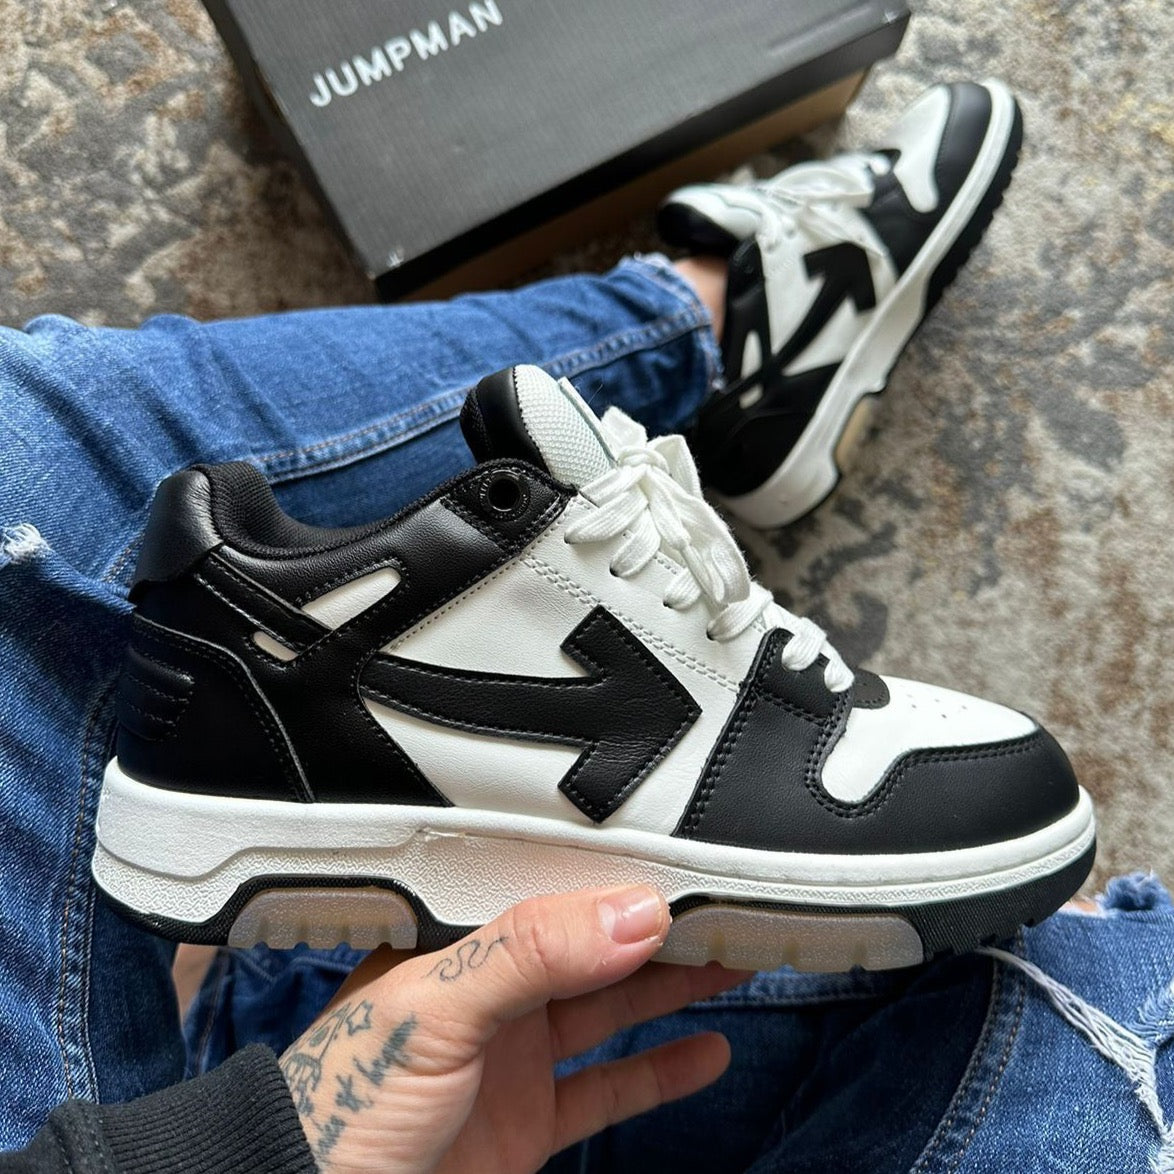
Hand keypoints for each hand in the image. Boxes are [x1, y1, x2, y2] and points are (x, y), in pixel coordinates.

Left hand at [279, 885, 749, 1172]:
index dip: (621, 881)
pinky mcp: (529, 1121)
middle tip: (731, 910)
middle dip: (661, 929)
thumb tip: (633, 911)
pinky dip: (660, 1071)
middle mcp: (493, 991)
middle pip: (596, 947)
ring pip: (612, 1009)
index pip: (556, 894)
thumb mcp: (438, 1007)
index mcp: (463, 943)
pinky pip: (609, 1087)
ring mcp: (515, 1057)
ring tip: (735, 960)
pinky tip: (705, 1051)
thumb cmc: (344, 1101)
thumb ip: (531, 952)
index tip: (690, 872)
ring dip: (673, 988)